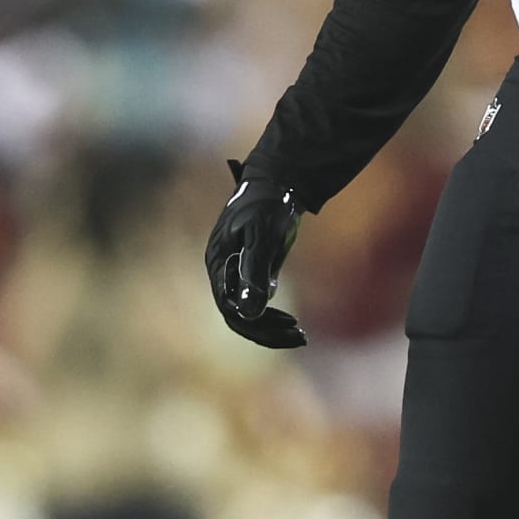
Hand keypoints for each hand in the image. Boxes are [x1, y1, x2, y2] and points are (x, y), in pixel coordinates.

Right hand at [205, 160, 305, 348]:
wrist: (279, 181)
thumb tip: (249, 312)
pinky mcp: (250, 271)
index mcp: (218, 262)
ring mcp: (235, 272)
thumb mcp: (263, 236)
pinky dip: (271, 315)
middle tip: (300, 337)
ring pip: (246, 312)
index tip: (289, 326)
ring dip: (269, 327)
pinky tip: (291, 322)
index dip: (257, 323)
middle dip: (266, 330)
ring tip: (299, 335)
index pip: (230, 307)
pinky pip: (255, 302)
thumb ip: (255, 271)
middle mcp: (222, 271)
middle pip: (238, 314)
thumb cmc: (269, 204)